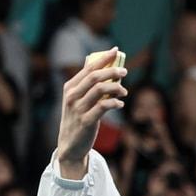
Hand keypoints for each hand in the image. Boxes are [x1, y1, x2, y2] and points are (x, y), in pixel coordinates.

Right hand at [57, 48, 127, 177]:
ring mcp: (78, 108)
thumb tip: (99, 65)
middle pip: (95, 76)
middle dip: (112, 71)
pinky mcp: (86, 121)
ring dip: (116, 87)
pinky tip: (120, 104)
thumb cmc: (78, 119)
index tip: (116, 50)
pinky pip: (102, 107)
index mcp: (70, 87)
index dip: (103, 58)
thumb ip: (87, 85)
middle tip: (125, 71)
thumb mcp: (79, 100)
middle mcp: (72, 95)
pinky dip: (114, 103)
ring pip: (100, 90)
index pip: (88, 67)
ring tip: (124, 91)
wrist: (70, 145)